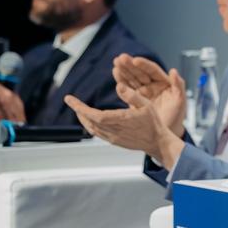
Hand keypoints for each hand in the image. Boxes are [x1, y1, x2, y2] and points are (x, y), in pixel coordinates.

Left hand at [64, 94, 185, 166]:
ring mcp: (114, 137)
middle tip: (72, 102)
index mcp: (121, 120)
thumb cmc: (154, 123)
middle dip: (79, 111)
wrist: (157, 143)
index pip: (95, 115)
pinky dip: (91, 126)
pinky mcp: (115, 141)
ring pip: (92, 129)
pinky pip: (98, 134)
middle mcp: (115, 131)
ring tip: (79, 110)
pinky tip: (91, 120)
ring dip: (83, 119)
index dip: (80, 108)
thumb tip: (119, 85)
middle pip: (90, 122)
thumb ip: (132, 95)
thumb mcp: (146, 105)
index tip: (70, 99)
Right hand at [112, 55, 186, 136]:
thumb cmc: (176, 117)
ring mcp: (143, 92)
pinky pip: (127, 88)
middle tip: (121, 58)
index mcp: (163, 82)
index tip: (136, 60)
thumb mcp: (180, 101)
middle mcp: (152, 85)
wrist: (168, 133)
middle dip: (130, 65)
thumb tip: (174, 71)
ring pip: (132, 78)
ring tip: (116, 63)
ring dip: (124, 70)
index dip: (144, 65)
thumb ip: (179, 85)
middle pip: (140, 72)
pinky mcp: (135, 99)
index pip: (153, 70)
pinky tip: (116, 73)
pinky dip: (121, 81)